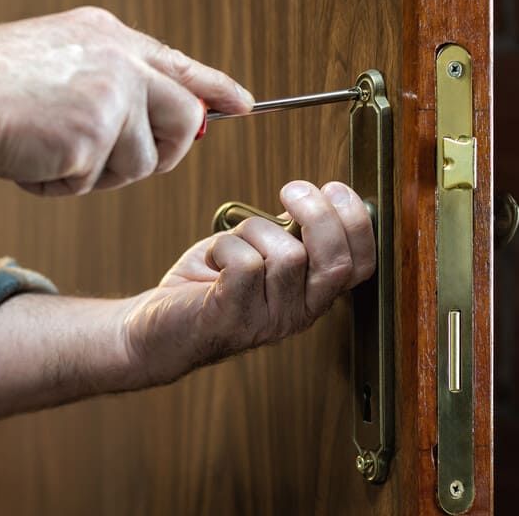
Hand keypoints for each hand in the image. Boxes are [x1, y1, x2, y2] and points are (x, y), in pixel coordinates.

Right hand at [0, 6, 253, 194]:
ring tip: (48, 151)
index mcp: (110, 36)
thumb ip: (111, 81)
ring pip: (137, 164)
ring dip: (95, 173)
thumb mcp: (58, 59)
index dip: (213, 88)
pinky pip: (92, 184)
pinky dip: (59, 185)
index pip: (178, 64)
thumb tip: (161, 117)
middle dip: (160, 152)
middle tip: (116, 161)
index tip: (241, 104)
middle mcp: (121, 60)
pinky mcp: (95, 137)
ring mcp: (112, 97)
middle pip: (180, 119)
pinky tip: (30, 159)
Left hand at [120, 181, 376, 384]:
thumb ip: (290, 233)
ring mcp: (268, 320)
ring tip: (234, 239)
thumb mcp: (260, 253)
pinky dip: (225, 245)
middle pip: (335, 260)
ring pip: (287, 255)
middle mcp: (299, 314)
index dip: (357, 221)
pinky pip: (245, 263)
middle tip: (291, 190)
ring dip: (255, 229)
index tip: (333, 188)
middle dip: (318, 213)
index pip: (362, 264)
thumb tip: (313, 198)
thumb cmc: (208, 283)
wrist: (156, 330)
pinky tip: (213, 257)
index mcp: (312, 295)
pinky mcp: (234, 317)